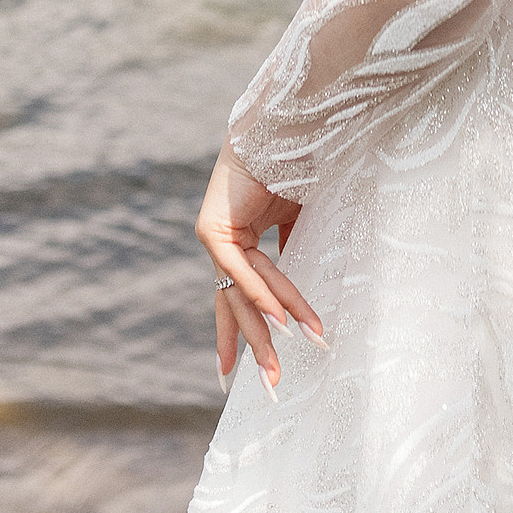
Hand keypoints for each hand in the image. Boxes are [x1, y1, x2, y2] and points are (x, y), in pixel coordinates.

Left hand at [196, 141, 323, 393]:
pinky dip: (261, 295)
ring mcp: (215, 237)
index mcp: (241, 237)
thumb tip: (299, 288)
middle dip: (256, 347)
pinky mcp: (213, 230)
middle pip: (239, 305)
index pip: (242, 294)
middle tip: (269, 386)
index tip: (241, 370)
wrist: (284, 127)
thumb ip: (294, 250)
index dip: (245, 331)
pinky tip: (279, 321)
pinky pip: (241, 271)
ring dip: (267, 329)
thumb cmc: (294, 162)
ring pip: (242, 295)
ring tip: (280, 366)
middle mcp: (223, 241)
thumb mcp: (299, 218)